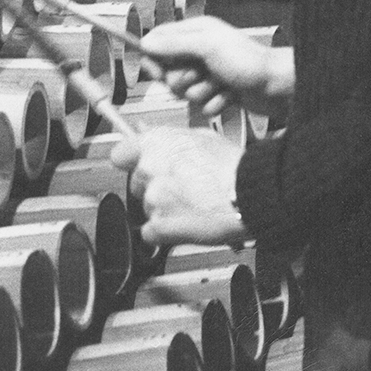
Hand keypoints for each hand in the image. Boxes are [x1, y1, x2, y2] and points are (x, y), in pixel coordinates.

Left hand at [108, 126, 246, 247]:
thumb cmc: (233, 166)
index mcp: (156, 143)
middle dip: (154, 188)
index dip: (131, 162)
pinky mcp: (160, 225)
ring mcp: (153, 198)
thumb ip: (169, 138)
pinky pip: (150, 233)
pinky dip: (165, 233)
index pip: (120, 154)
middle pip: (136, 183)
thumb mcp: (201, 137)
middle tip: (180, 190)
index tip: (137, 167)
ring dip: (164, 210)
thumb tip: (151, 136)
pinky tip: (185, 225)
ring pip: (146, 208)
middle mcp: (149, 168)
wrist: (249, 193)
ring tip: (192, 207)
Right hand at [139, 16, 292, 120]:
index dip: (154, 59)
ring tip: (220, 85)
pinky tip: (230, 95)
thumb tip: (146, 42)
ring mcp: (209, 73)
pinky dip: (215, 103)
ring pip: (185, 92)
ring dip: (202, 93)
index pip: (160, 42)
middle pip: (169, 72)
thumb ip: (174, 44)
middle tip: (201, 75)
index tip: (157, 72)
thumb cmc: (248, 61)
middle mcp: (200, 52)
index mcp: (196, 33)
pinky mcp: (218, 92)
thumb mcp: (207, 46)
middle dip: (183, 81)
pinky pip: (201, 105)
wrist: (277, 87)